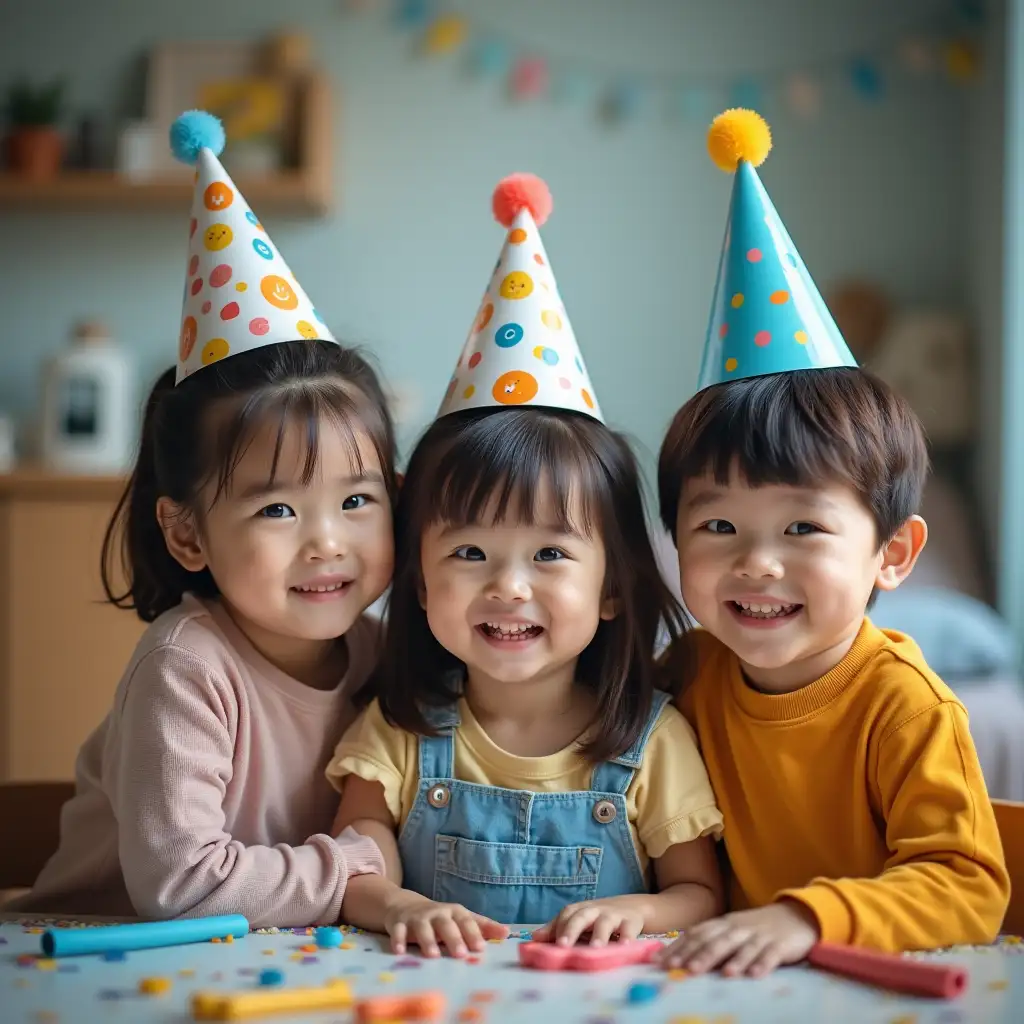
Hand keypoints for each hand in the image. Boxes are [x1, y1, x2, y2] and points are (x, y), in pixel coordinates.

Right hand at [383, 889, 508, 957]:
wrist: (405, 905)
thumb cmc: (440, 918)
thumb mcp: (461, 919)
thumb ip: (482, 927)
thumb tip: (507, 932)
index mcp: (454, 912)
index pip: (467, 922)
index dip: (474, 934)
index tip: (481, 948)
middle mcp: (437, 914)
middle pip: (446, 924)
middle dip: (454, 938)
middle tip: (461, 954)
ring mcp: (417, 918)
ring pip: (423, 927)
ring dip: (428, 940)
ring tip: (434, 955)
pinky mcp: (399, 923)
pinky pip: (398, 931)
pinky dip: (398, 940)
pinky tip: (399, 951)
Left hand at [532, 895, 649, 946]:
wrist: (632, 907)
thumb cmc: (599, 918)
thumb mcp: (579, 921)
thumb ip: (557, 929)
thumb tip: (534, 938)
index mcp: (580, 910)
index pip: (566, 915)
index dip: (557, 927)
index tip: (550, 943)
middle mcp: (595, 910)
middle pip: (581, 916)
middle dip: (571, 929)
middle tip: (564, 945)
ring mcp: (613, 915)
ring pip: (604, 922)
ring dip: (599, 934)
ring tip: (595, 948)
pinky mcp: (631, 921)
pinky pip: (629, 928)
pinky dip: (627, 936)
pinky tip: (624, 946)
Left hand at [657, 901, 819, 977]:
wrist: (795, 915)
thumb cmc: (757, 928)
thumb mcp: (731, 931)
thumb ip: (710, 941)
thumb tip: (680, 956)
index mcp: (723, 924)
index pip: (697, 933)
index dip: (679, 947)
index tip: (662, 961)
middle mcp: (738, 927)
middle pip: (716, 940)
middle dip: (699, 954)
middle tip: (683, 968)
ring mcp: (759, 935)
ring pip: (742, 947)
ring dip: (731, 960)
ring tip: (720, 974)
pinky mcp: (780, 945)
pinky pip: (771, 954)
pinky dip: (762, 963)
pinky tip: (754, 975)